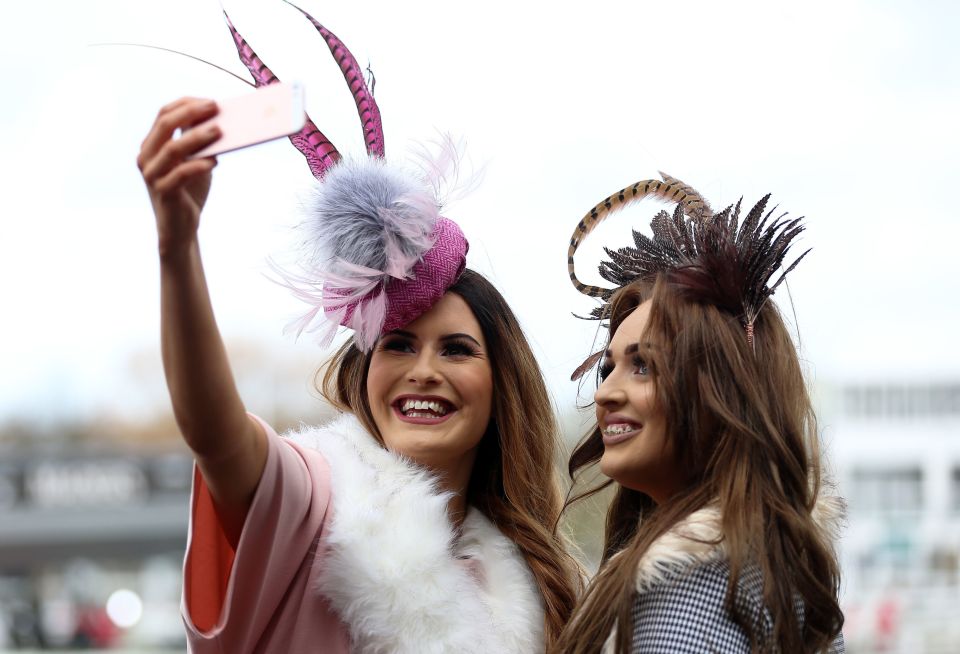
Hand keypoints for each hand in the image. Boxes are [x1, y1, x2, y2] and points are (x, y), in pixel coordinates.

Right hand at [137, 97, 221, 256]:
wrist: (181, 229)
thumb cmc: (189, 191)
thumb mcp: (193, 161)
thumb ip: (198, 142)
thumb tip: (218, 119)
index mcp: (151, 145)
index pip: (164, 114)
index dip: (186, 104)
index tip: (210, 101)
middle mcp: (147, 157)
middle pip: (165, 125)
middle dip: (191, 112)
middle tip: (215, 107)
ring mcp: (152, 175)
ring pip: (172, 148)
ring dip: (197, 136)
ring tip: (219, 131)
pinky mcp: (163, 192)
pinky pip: (180, 174)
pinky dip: (198, 165)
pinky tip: (214, 161)